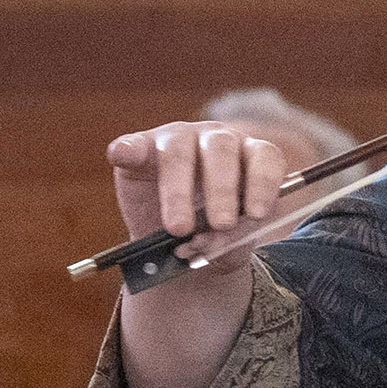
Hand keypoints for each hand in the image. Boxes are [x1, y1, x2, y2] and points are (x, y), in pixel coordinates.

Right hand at [108, 121, 293, 253]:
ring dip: (178, 192)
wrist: (176, 248)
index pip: (264, 158)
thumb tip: (216, 235)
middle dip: (222, 190)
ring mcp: (178, 139)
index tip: (257, 212)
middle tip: (221, 224)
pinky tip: (121, 156)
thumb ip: (231, 240)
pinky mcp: (141, 148)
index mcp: (249, 158)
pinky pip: (134, 144)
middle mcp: (216, 140)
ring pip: (178, 153)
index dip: (263, 183)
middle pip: (221, 151)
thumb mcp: (230, 245)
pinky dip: (128, 149)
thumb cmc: (213, 238)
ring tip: (179, 228)